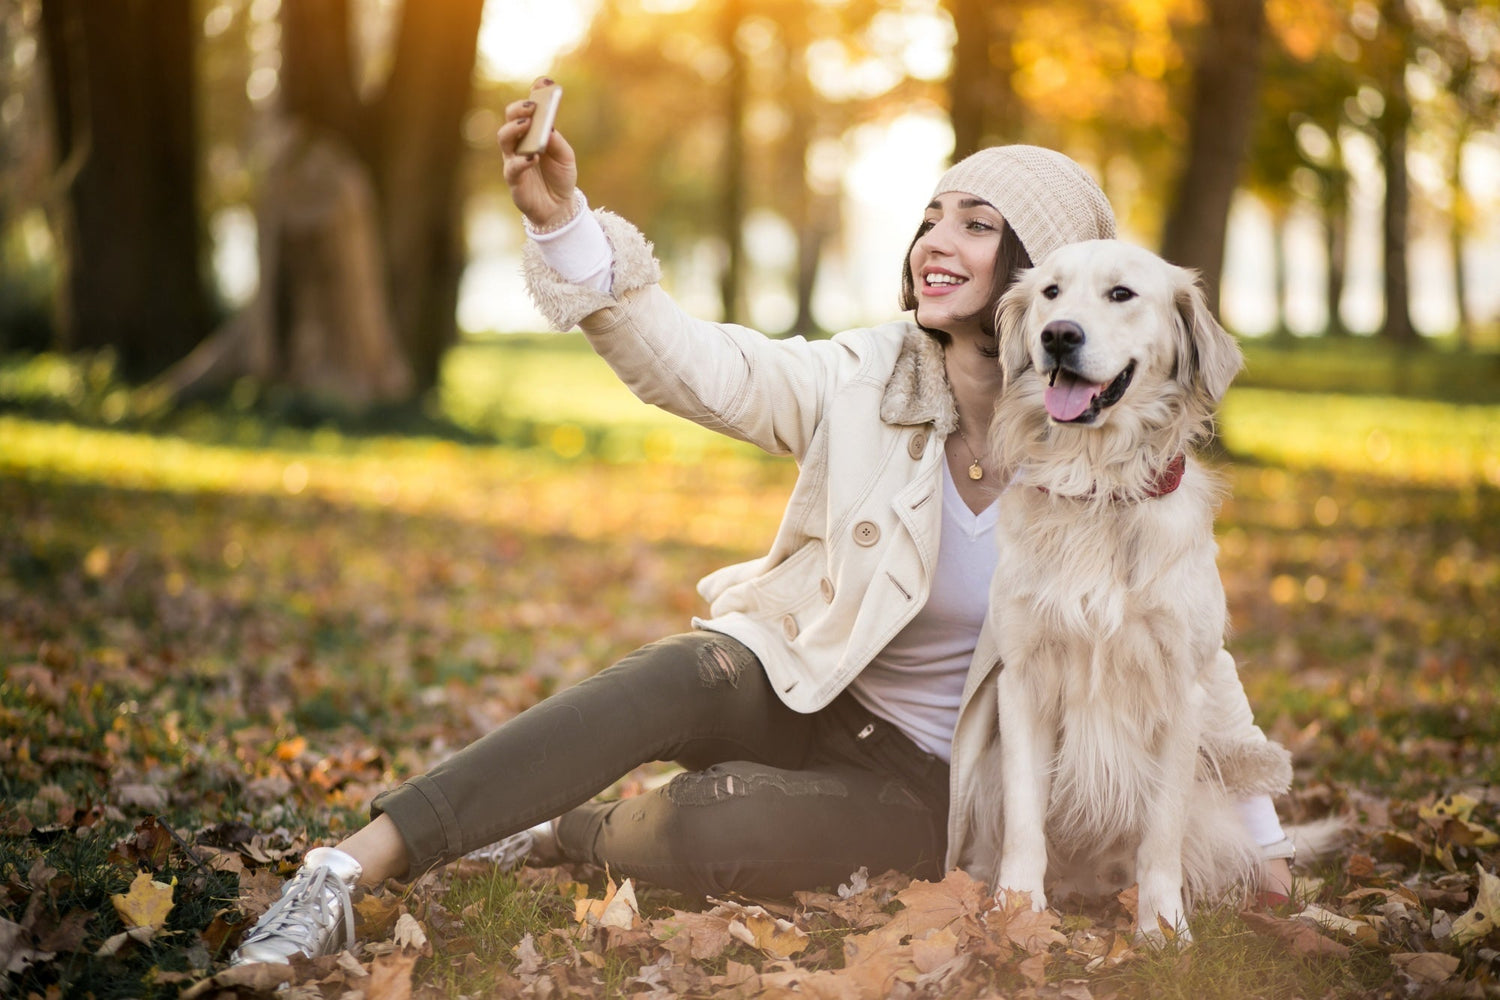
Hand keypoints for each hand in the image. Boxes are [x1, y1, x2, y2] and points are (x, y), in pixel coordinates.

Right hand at [499, 78, 578, 229]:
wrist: (559, 207)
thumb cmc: (560, 178)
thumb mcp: (566, 157)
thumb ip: (557, 142)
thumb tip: (548, 128)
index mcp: (534, 131)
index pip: (530, 107)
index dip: (536, 92)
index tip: (546, 81)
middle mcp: (519, 141)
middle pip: (511, 117)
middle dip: (521, 108)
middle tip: (533, 106)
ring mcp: (513, 159)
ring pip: (503, 137)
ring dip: (515, 128)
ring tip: (528, 124)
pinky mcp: (513, 179)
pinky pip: (512, 167)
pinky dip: (522, 160)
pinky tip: (533, 157)